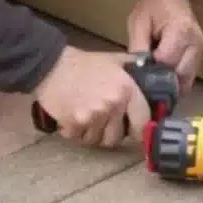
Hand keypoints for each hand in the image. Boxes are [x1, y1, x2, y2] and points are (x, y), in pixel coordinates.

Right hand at [34, 46, 150, 146]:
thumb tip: (152, 75)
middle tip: (101, 123)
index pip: (142, 123)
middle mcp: (113, 105)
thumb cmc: (83, 63)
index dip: (138, 131)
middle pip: (116, 138)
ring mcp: (93, 116)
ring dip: (91, 134)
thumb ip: (134, 69)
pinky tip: (72, 118)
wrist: (50, 65)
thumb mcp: (114, 61)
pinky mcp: (74, 124)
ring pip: (97, 140)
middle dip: (109, 133)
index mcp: (127, 90)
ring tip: (85, 118)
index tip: (132, 132)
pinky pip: (79, 138)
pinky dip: (75, 132)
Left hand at [127, 0, 202, 94]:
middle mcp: (195, 43)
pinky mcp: (199, 56)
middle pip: (179, 76)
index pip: (166, 63)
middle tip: (145, 83)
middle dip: (162, 83)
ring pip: (186, 80)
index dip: (151, 71)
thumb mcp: (138, 22)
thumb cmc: (152, 5)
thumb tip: (138, 73)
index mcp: (181, 31)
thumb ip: (138, 48)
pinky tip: (163, 80)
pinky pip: (189, 76)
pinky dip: (176, 82)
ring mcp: (200, 51)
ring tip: (154, 83)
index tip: (139, 73)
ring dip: (170, 85)